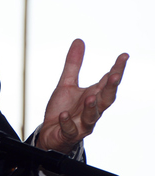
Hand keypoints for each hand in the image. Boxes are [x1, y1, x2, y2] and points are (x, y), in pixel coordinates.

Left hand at [35, 39, 127, 154]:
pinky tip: (63, 115)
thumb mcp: (66, 84)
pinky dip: (67, 123)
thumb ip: (73, 65)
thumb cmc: (63, 110)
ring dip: (92, 107)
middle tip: (116, 75)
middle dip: (112, 87)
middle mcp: (92, 109)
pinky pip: (70, 130)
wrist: (50, 134)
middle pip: (107, 98)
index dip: (117, 69)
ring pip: (92, 116)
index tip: (124, 56)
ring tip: (90, 98)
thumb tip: (79, 40)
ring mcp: (82, 123)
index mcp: (94, 95)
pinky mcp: (70, 134)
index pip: (109, 81)